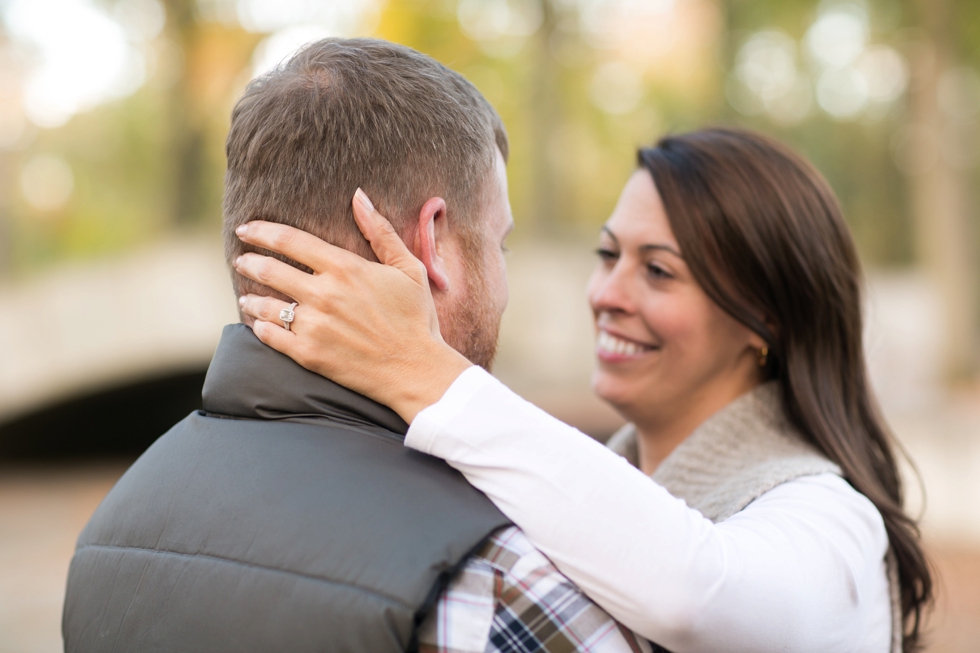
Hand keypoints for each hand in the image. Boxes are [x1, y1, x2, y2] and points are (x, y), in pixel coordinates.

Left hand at [233, 188, 472, 422]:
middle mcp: (324, 294)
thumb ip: (382, 232)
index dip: (263, 232)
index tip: (247, 229)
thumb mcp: (409, 269)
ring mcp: (314, 326)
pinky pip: (272, 337)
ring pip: (266, 306)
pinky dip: (261, 329)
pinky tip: (260, 326)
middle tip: (242, 261)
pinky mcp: (309, 354)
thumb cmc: (416, 318)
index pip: (291, 241)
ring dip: (251, 299)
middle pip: (270, 270)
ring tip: (246, 297)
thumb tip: (360, 196)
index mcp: (345, 268)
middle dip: (250, 262)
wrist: (416, 370)